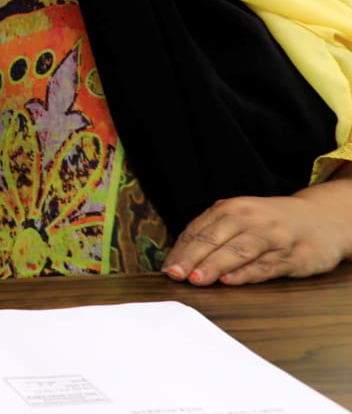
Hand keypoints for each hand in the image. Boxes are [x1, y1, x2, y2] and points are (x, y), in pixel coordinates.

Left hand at [164, 189, 351, 285]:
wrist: (321, 219)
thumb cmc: (270, 222)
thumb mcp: (241, 217)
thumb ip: (213, 232)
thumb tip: (179, 256)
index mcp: (232, 209)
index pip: (199, 230)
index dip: (181, 250)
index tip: (166, 267)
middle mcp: (251, 220)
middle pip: (215, 239)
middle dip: (192, 257)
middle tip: (175, 274)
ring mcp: (272, 237)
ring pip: (239, 251)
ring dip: (214, 265)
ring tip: (196, 279)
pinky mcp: (293, 256)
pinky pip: (266, 266)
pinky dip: (246, 274)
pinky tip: (229, 280)